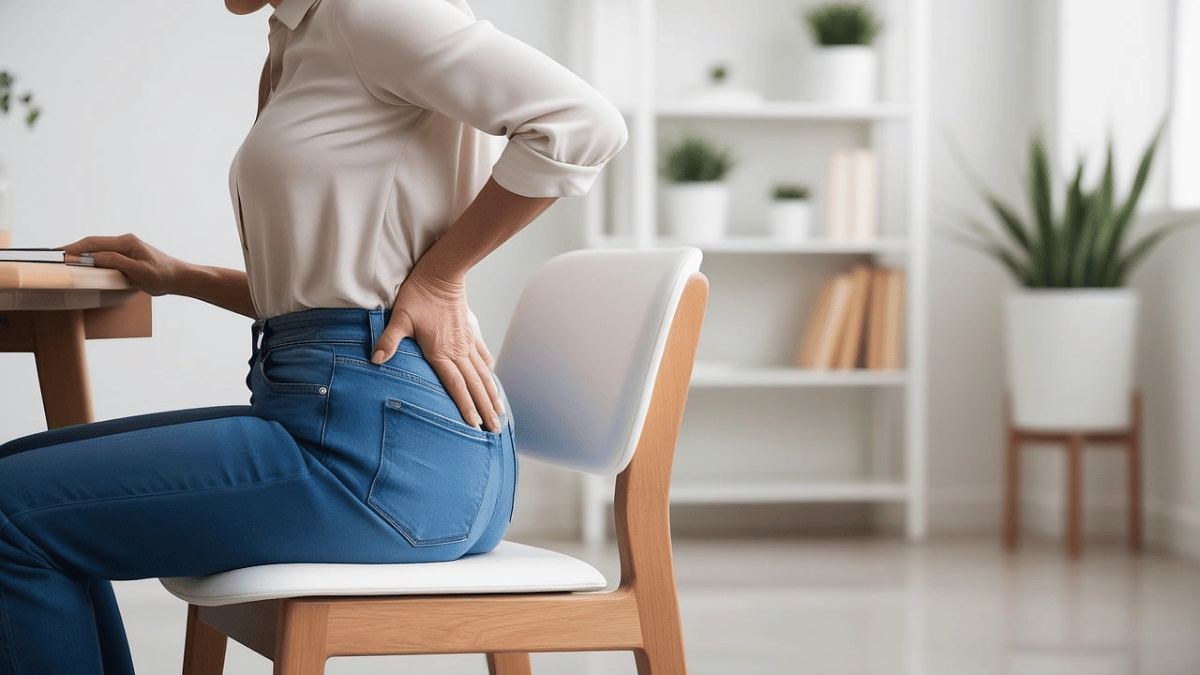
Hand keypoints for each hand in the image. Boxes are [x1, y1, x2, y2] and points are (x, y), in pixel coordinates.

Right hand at [62, 234, 183, 296]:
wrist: (178, 278)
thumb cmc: (162, 277)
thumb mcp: (139, 272)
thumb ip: (117, 262)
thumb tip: (95, 257)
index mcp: (127, 242)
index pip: (94, 243)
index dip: (75, 249)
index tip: (60, 255)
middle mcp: (125, 241)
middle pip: (93, 242)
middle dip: (74, 248)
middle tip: (56, 256)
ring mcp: (126, 246)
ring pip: (98, 247)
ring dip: (82, 252)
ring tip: (65, 258)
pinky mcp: (127, 254)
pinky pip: (105, 253)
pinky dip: (92, 256)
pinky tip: (84, 262)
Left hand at [372, 268, 503, 432]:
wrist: (442, 273)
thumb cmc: (418, 295)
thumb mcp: (399, 317)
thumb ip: (389, 340)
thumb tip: (375, 360)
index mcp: (441, 352)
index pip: (456, 386)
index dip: (466, 407)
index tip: (475, 425)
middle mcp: (458, 351)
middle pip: (475, 385)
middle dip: (485, 408)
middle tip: (495, 428)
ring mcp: (467, 341)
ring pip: (483, 373)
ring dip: (491, 393)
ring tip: (500, 411)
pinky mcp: (471, 331)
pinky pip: (482, 354)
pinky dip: (489, 369)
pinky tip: (492, 376)